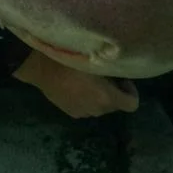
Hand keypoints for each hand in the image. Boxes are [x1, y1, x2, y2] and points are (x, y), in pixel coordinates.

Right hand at [13, 50, 138, 117]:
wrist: (41, 67)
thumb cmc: (72, 59)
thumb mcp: (97, 60)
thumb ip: (114, 69)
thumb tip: (124, 71)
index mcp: (106, 98)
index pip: (132, 104)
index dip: (130, 90)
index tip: (121, 78)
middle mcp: (96, 110)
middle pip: (116, 105)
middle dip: (115, 91)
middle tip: (105, 74)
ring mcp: (82, 113)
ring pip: (100, 107)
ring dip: (100, 96)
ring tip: (90, 78)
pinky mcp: (70, 113)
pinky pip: (87, 107)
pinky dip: (87, 99)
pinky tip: (77, 84)